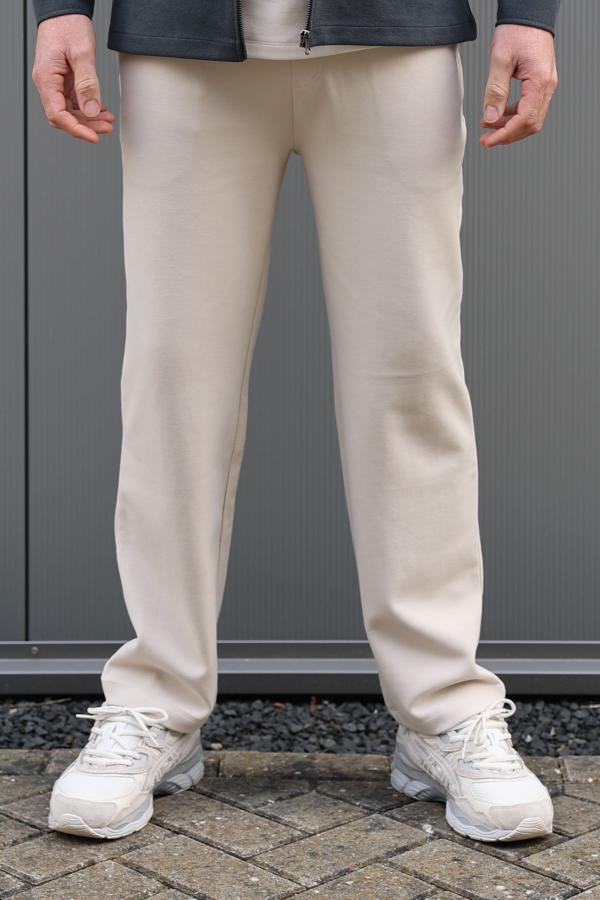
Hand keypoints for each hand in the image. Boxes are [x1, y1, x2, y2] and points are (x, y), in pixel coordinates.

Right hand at [32, 14, 115, 143]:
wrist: (65, 10)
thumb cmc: (69, 25)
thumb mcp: (82, 53)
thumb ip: (87, 84)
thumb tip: (91, 111)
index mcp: (47, 78)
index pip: (57, 115)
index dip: (76, 129)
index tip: (94, 137)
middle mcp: (48, 83)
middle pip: (64, 117)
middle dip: (86, 125)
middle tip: (107, 128)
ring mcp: (56, 83)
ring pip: (70, 111)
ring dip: (89, 119)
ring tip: (108, 120)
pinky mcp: (64, 81)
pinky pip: (74, 101)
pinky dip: (88, 108)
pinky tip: (102, 111)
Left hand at [480, 24, 557, 147]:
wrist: (528, 15)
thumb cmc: (517, 31)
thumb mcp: (500, 60)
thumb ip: (495, 91)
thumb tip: (490, 118)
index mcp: (539, 82)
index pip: (524, 120)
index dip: (505, 135)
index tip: (487, 141)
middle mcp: (547, 86)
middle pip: (531, 124)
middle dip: (508, 135)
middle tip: (486, 138)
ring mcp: (546, 85)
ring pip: (531, 118)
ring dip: (510, 126)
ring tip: (489, 124)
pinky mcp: (541, 83)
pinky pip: (530, 107)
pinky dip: (514, 115)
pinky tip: (499, 113)